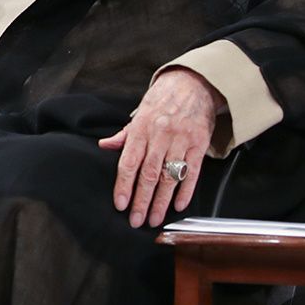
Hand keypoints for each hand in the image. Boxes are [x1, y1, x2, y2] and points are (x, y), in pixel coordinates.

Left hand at [99, 67, 221, 226]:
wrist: (193, 84)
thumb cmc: (163, 101)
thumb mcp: (139, 114)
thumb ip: (124, 135)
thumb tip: (104, 145)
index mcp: (141, 129)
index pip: (129, 162)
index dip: (123, 185)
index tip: (121, 204)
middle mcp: (160, 135)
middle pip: (149, 174)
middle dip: (141, 200)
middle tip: (136, 220)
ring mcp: (181, 140)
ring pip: (169, 176)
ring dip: (161, 201)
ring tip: (154, 219)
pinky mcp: (200, 144)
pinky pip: (192, 172)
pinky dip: (186, 191)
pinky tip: (178, 206)